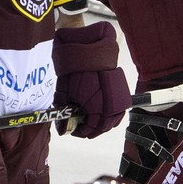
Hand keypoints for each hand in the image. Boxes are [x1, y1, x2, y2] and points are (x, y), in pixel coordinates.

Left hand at [52, 22, 131, 138]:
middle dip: (92, 130)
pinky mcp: (120, 91)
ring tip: (93, 123)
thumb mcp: (64, 92)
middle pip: (104, 127)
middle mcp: (108, 105)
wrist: (89, 51)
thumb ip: (65, 111)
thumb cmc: (74, 71)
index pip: (91, 128)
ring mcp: (116, 98)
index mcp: (95, 107)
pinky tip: (104, 115)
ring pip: (114, 120)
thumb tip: (62, 125)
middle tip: (83, 129)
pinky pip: (120, 110)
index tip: (75, 131)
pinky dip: (113, 116)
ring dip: (104, 124)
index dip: (81, 132)